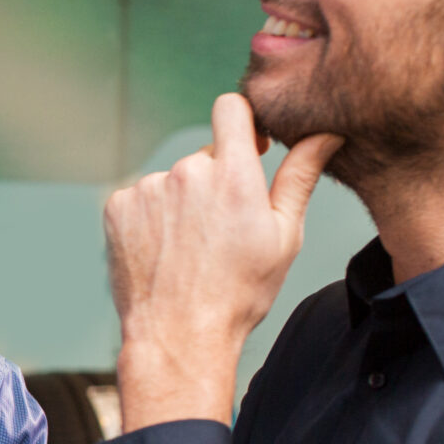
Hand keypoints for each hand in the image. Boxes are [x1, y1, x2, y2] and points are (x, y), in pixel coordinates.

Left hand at [104, 94, 340, 429]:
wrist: (179, 335)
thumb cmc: (239, 293)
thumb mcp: (283, 236)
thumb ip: (300, 176)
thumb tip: (326, 134)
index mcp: (233, 174)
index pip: (232, 109)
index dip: (244, 123)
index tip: (252, 146)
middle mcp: (186, 172)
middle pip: (206, 156)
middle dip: (217, 181)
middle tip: (223, 230)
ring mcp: (147, 189)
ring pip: (173, 181)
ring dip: (183, 203)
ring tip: (192, 249)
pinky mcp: (117, 206)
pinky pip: (141, 199)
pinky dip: (152, 218)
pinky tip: (164, 251)